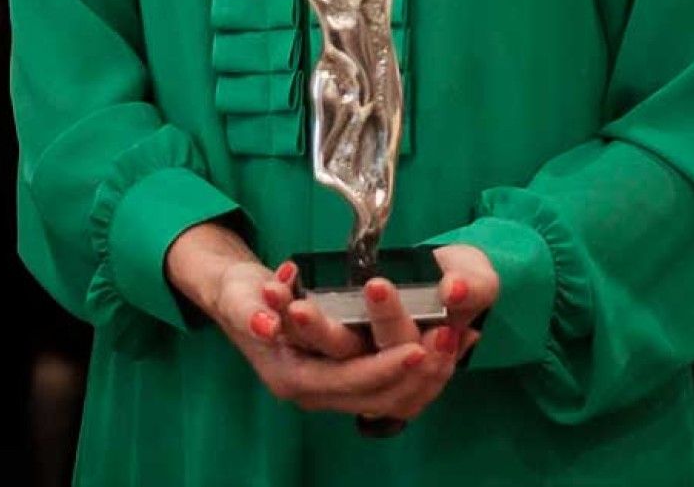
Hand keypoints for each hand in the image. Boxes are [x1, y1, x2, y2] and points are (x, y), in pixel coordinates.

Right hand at [166, 225, 463, 421]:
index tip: (418, 347)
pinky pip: (388, 385)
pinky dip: (419, 370)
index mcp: (293, 378)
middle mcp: (313, 391)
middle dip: (415, 373)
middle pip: (374, 397)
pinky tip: (446, 342)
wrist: (237, 301)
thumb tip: (265, 323)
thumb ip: (251, 311)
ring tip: (456, 341)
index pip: (348, 381)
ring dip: (424, 374)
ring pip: (387, 398)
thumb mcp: (241, 297)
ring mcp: (329, 388)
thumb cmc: (242, 296)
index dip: (384, 367)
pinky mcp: (344, 377)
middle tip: (449, 341)